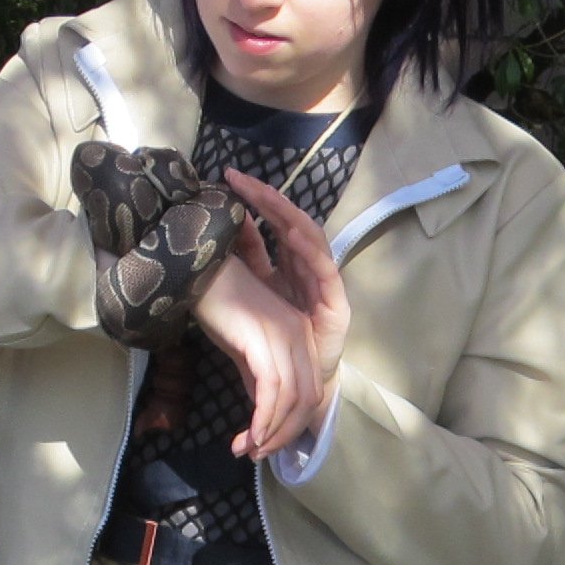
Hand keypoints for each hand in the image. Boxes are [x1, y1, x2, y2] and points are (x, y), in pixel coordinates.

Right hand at [190, 253, 323, 458]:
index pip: (308, 391)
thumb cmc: (216, 302)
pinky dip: (263, 420)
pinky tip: (249, 438)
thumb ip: (256, 373)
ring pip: (291, 400)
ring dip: (270, 434)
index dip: (290, 423)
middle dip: (284, 435)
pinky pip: (271, 391)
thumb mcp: (242, 344)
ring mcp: (284, 337)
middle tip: (256, 455)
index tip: (263, 443)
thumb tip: (259, 410)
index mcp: (299, 334)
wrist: (196, 270)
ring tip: (247, 451)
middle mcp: (298, 335)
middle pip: (307, 399)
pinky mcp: (262, 341)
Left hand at [225, 168, 349, 402]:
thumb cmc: (276, 342)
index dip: (254, 199)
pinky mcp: (337, 304)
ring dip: (287, 216)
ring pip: (309, 238)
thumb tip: (228, 226)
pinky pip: (325, 270)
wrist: (299, 387)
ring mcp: (324, 283)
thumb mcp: (254, 295)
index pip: (272, 222)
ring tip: (265, 197)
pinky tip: (293, 234)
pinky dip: (310, 250)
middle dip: (266, 198)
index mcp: (288, 264)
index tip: (228, 178)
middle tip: (240, 179)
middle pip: (290, 222)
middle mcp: (307, 267)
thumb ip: (248, 262)